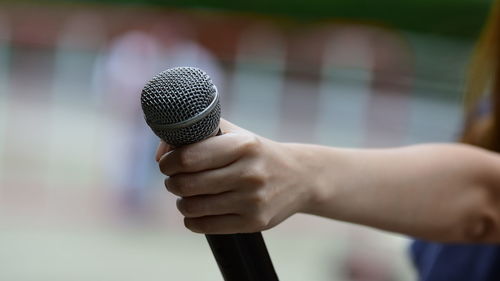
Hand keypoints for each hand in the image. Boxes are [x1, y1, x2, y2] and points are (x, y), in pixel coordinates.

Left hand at [156, 119, 311, 233]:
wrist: (299, 177)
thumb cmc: (256, 153)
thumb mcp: (234, 134)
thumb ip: (196, 135)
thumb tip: (161, 155)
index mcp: (244, 145)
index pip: (188, 157)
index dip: (169, 163)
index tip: (167, 164)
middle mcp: (250, 173)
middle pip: (186, 184)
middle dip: (172, 182)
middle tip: (175, 180)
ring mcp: (253, 200)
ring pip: (192, 207)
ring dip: (182, 201)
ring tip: (188, 194)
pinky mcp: (254, 223)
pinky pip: (204, 226)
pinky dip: (192, 220)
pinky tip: (198, 210)